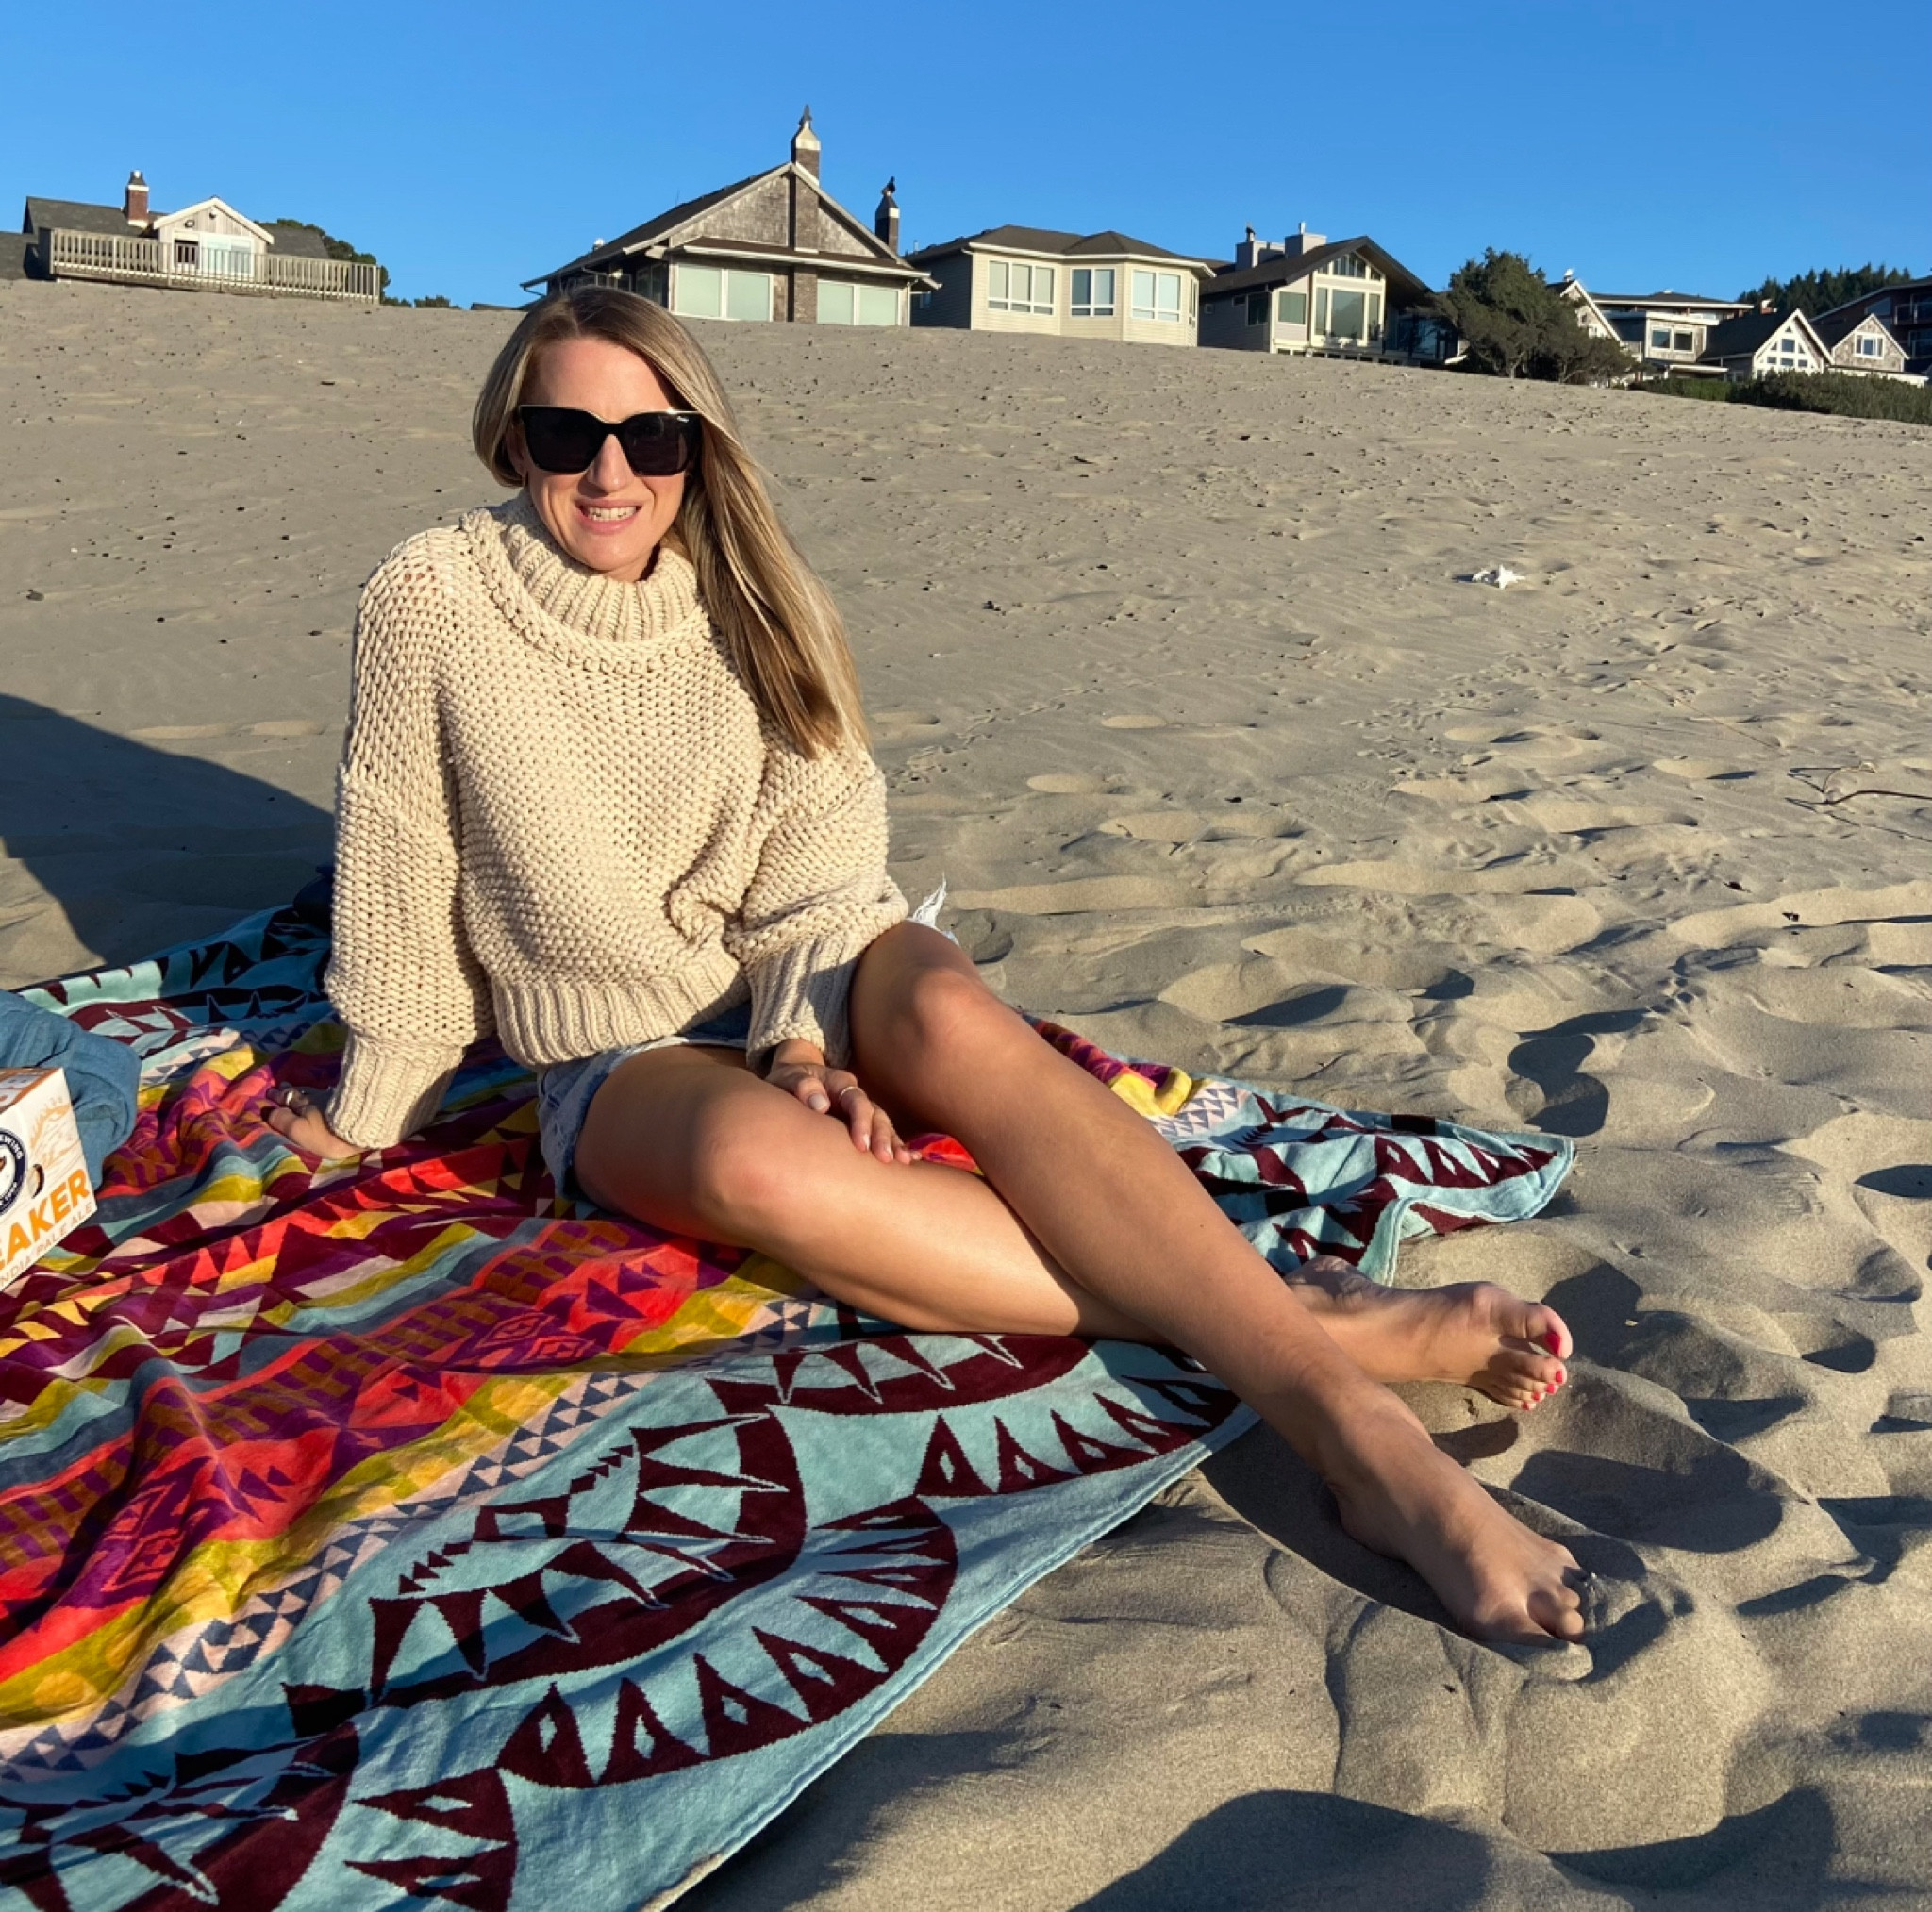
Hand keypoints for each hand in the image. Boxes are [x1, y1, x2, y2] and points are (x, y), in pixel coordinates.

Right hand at [262, 1086, 358, 1160]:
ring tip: (302, 1089)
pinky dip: (328, 1092)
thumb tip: (270, 1111)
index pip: (288, 1099)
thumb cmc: (330, 1133)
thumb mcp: (300, 1130)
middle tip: (282, 1086)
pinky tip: (330, 1092)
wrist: (366, 1125)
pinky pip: (336, 1092)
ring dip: (309, 1090)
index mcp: (305, 1105)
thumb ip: (284, 1121)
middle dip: (291, 1091)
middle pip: (303, 1093)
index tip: (270, 1091)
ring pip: (318, 1091)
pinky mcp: (355, 1098)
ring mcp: (338, 1097)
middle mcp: (320, 1098)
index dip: (279, 1096)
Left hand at [767, 1045, 909, 1164]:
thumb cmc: (788, 1081)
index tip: (860, 1144)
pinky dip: (898, 1144)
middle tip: (886, 1158)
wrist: (792, 1081)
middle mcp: (855, 1096)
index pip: (856, 1100)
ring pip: (883, 1124)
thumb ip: (801, 1085)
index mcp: (839, 1082)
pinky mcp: (862, 1124)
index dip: (861, 1121)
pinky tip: (911, 1159)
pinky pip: (884, 1133)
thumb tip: (820, 1105)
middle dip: (882, 1136)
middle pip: (875, 1113)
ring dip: (894, 1142)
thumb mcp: (787, 1077)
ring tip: (903, 1161)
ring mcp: (862, 1110)